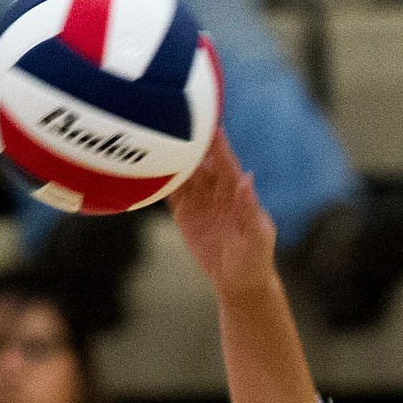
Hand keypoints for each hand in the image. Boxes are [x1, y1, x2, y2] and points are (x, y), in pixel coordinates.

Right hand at [169, 131, 277, 300]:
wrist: (240, 283)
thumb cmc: (255, 259)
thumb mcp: (257, 236)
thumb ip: (250, 208)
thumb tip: (246, 178)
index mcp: (235, 192)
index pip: (224, 161)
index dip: (215, 143)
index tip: (206, 123)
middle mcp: (216, 190)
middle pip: (199, 161)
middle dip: (186, 142)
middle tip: (170, 120)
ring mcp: (199, 200)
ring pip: (182, 172)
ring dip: (169, 157)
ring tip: (152, 137)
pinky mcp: (184, 214)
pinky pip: (169, 192)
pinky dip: (158, 179)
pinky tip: (145, 165)